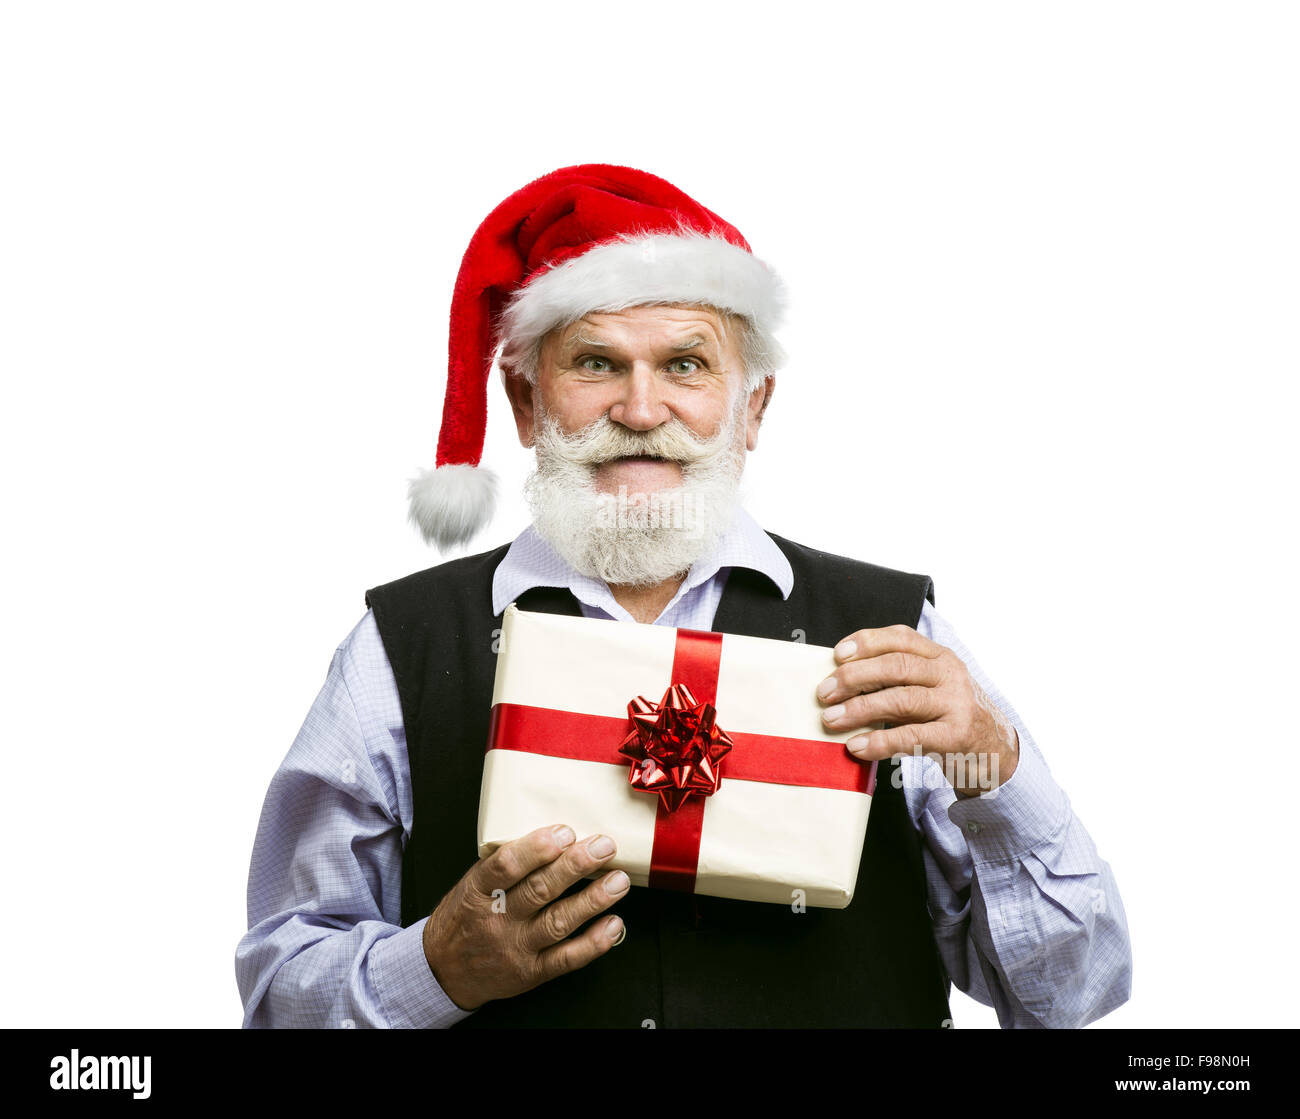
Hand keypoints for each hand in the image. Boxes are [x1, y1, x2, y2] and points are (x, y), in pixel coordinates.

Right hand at [422, 825, 628, 1010]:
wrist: (444, 971)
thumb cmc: (465, 918)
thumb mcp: (471, 884)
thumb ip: (504, 864)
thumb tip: (552, 835)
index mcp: (478, 891)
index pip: (506, 867)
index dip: (536, 849)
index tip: (564, 832)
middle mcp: (497, 920)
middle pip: (539, 890)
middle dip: (575, 866)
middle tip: (603, 847)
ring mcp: (515, 948)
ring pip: (557, 922)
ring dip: (592, 900)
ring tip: (618, 881)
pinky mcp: (531, 973)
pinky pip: (566, 959)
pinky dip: (593, 942)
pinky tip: (613, 924)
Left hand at [816, 625, 1018, 797]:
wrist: (996, 750)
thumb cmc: (947, 715)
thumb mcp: (928, 687)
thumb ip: (894, 679)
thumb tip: (839, 680)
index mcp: (939, 656)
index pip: (901, 637)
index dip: (867, 641)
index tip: (837, 654)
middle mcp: (949, 674)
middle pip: (896, 665)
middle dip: (854, 677)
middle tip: (824, 692)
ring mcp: (955, 704)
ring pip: (902, 699)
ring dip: (860, 708)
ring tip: (831, 719)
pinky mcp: (957, 736)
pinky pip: (912, 736)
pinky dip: (880, 741)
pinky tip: (857, 747)